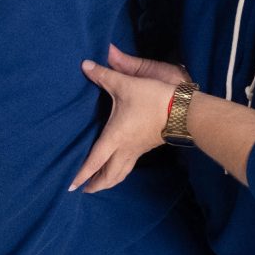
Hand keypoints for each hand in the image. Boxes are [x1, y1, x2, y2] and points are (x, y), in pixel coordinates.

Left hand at [72, 45, 185, 192]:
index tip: (70, 186)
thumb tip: (85, 65)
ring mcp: (138, 150)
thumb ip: (104, 75)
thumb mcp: (125, 84)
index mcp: (115, 137)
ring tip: (98, 183)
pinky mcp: (146, 146)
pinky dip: (119, 170)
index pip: (94, 161)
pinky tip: (116, 164)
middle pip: (109, 175)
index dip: (82, 174)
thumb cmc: (153, 98)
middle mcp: (125, 148)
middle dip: (95, 184)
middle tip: (83, 189)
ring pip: (121, 172)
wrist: (184, 109)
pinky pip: (129, 165)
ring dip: (108, 180)